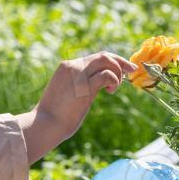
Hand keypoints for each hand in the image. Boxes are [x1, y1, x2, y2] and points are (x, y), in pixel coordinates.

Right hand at [20, 52, 136, 162]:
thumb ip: (84, 85)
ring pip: (106, 60)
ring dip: (117, 72)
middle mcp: (72, 66)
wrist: (46, 124)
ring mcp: (77, 74)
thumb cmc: (56, 115)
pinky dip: (114, 80)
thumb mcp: (70, 94)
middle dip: (120, 62)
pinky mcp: (84, 86)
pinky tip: (110, 91)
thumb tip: (100, 85)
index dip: (112, 60)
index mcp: (67, 67)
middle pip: (103, 55)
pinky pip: (106, 75)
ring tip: (114, 88)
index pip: (94, 57)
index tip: (124, 67)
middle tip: (132, 70)